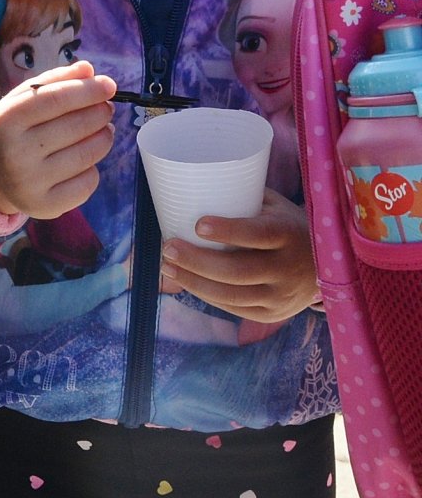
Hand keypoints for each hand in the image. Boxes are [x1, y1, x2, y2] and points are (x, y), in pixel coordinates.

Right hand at [0, 61, 115, 217]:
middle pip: (76, 126)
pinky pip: (88, 181)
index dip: (87, 90)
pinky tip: (84, 160)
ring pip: (88, 154)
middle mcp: (15, 153)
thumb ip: (53, 81)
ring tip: (101, 130)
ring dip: (103, 138)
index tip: (109, 85)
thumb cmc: (14, 130)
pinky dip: (93, 167)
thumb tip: (89, 70)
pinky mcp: (47, 206)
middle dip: (100, 113)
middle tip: (105, 108)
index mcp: (6, 120)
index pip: (56, 99)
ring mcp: (31, 182)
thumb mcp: (21, 100)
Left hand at [159, 190, 318, 323]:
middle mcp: (288, 269)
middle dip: (197, 261)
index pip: (258, 235)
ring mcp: (281, 296)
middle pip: (237, 271)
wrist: (328, 267)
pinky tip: (186, 282)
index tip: (197, 225)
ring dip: (193, 281)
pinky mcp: (272, 314)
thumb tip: (193, 183)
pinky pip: (234, 308)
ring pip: (231, 295)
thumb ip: (243, 198)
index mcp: (289, 234)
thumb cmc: (287, 227)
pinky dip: (206, 295)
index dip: (228, 231)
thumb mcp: (275, 208)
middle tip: (169, 247)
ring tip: (168, 266)